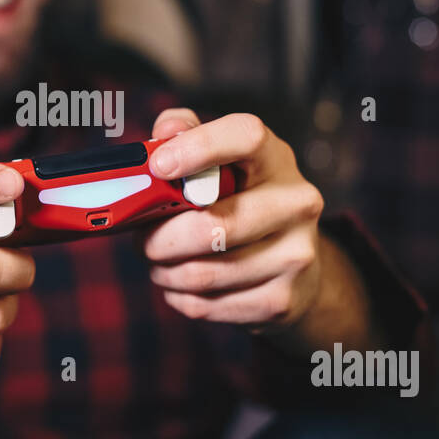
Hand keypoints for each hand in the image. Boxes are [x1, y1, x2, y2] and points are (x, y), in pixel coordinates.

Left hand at [141, 109, 324, 330]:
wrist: (295, 262)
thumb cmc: (242, 199)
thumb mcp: (221, 159)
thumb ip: (185, 133)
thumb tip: (164, 133)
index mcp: (275, 159)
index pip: (246, 137)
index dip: (199, 147)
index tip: (158, 166)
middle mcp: (296, 203)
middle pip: (214, 225)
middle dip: (161, 238)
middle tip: (142, 239)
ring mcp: (296, 255)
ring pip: (204, 273)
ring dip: (165, 271)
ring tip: (159, 262)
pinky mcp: (283, 300)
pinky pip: (208, 305)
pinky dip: (180, 297)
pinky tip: (181, 285)